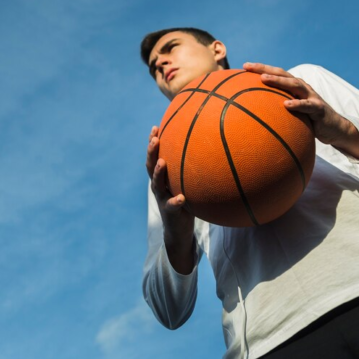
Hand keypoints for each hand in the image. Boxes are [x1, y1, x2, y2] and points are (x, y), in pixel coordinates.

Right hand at [147, 126, 195, 272]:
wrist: (178, 230)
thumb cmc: (185, 203)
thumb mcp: (185, 184)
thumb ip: (189, 170)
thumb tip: (207, 149)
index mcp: (161, 178)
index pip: (154, 157)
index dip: (152, 142)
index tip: (155, 127)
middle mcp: (158, 186)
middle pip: (151, 166)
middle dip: (151, 152)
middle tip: (155, 138)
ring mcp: (162, 198)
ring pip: (157, 184)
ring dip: (159, 173)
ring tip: (163, 162)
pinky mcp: (170, 212)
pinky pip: (172, 206)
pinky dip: (175, 201)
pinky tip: (180, 197)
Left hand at [242, 63, 358, 159]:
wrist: (334, 128)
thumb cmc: (309, 119)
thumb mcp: (292, 112)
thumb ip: (278, 109)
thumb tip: (255, 114)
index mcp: (294, 87)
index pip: (276, 74)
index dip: (261, 68)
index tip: (243, 66)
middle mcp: (302, 87)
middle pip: (282, 74)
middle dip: (265, 69)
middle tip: (248, 67)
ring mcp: (311, 96)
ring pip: (294, 85)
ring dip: (279, 81)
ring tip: (263, 79)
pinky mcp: (319, 108)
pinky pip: (307, 105)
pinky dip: (297, 104)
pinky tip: (286, 105)